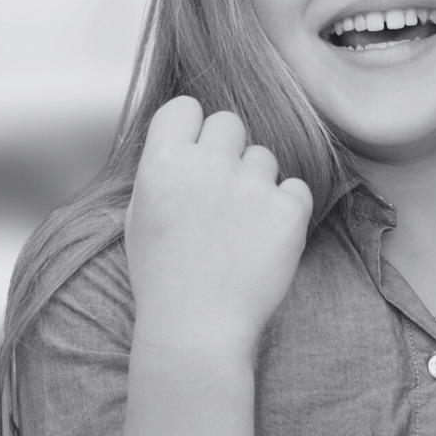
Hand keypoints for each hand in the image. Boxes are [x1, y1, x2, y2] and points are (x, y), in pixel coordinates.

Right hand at [123, 96, 313, 359]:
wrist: (196, 329)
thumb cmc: (162, 276)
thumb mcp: (140, 215)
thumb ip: (163, 168)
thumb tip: (188, 140)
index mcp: (163, 162)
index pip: (185, 106)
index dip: (191, 128)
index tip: (193, 153)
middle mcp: (207, 165)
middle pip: (229, 122)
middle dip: (226, 149)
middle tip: (220, 191)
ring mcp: (251, 186)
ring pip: (264, 156)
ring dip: (256, 182)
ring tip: (239, 227)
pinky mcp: (288, 210)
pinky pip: (295, 188)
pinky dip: (286, 209)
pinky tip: (264, 238)